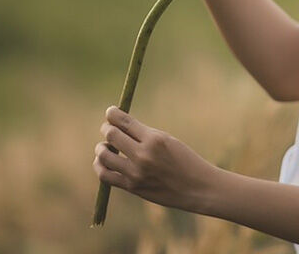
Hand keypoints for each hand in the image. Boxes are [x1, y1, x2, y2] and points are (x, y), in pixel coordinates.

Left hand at [93, 106, 215, 212]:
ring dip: (101, 148)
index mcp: (155, 139)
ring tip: (105, 147)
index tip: (110, 112)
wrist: (197, 187)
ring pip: (104, 155)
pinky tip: (103, 162)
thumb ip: (145, 135)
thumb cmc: (185, 160)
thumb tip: (120, 126)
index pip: (125, 122)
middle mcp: (144, 155)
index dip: (113, 114)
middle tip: (107, 129)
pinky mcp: (132, 187)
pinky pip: (106, 175)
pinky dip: (100, 166)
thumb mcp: (168, 141)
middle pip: (112, 136)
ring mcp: (136, 172)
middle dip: (107, 129)